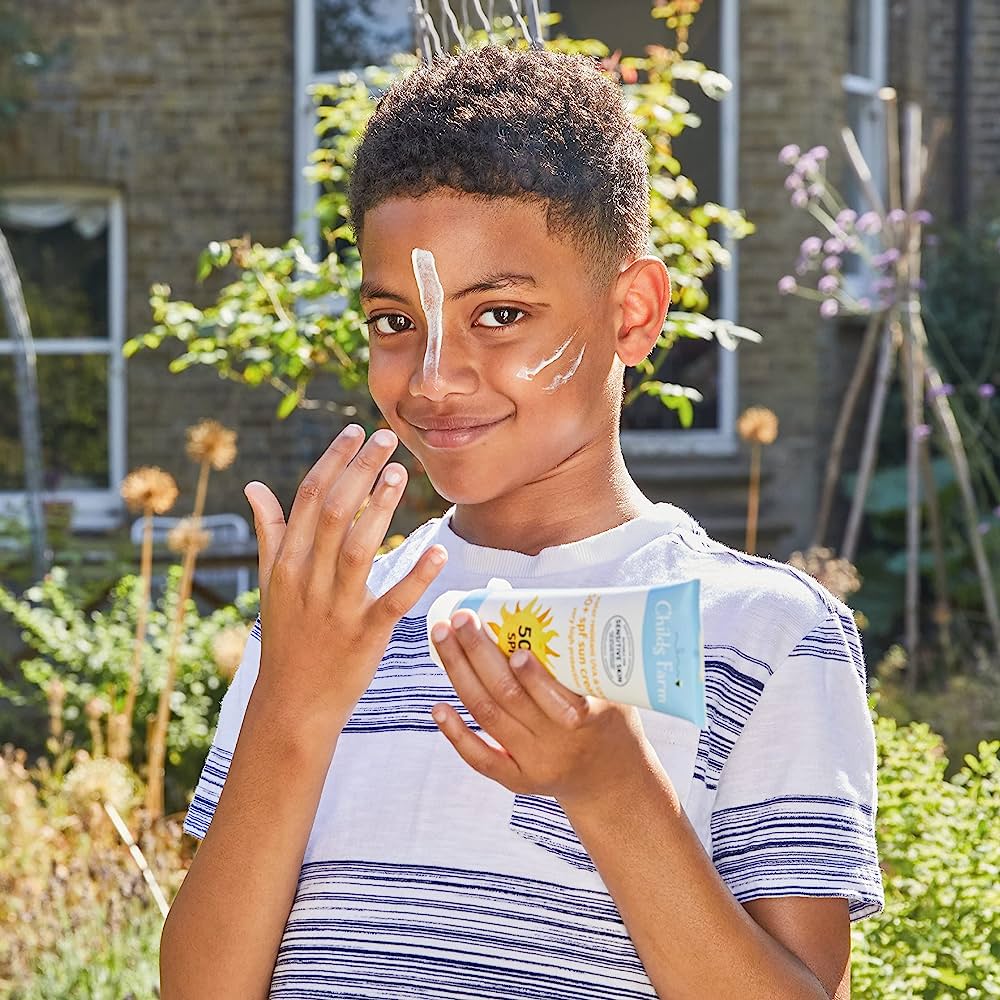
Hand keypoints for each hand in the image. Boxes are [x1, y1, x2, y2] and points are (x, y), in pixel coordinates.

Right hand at [244, 425, 447, 730]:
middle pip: (334, 513)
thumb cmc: (286, 637)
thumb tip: (254, 485)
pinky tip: (438, 547)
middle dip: (361, 470)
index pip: (308, 498)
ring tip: (402, 473)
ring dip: (381, 507)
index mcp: (286, 563)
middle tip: (387, 437)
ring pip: (359, 548)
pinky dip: (417, 574)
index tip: (356, 431)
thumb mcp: (270, 584)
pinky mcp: (366, 635)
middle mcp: (308, 580)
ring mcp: (337, 608)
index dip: (334, 460)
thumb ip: (270, 533)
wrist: (291, 703)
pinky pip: (394, 599)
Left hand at [429, 609, 651, 808]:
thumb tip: (530, 600)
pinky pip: (481, 759)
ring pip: (489, 718)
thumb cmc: (612, 719)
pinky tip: (437, 707)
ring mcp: (534, 763)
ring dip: (460, 676)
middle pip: (509, 698)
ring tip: (443, 639)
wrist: (614, 779)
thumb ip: (576, 652)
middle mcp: (557, 743)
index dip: (534, 676)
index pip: (558, 698)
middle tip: (462, 619)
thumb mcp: (610, 686)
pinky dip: (456, 734)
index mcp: (588, 718)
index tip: (514, 646)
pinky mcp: (517, 780)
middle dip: (480, 655)